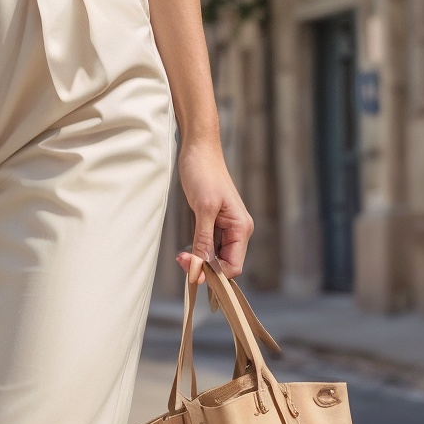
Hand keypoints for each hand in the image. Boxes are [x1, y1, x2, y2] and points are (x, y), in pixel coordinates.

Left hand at [176, 138, 250, 279]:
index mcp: (242, 228)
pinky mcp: (213, 222)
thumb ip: (204, 240)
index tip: (193, 271)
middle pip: (224, 264)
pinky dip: (197, 251)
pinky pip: (208, 246)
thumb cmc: (204, 173)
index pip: (233, 266)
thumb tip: (201, 268)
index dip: (214, 273)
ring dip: (199, 260)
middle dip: (205, 268)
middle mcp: (237, 230)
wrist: (198, 150)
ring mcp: (226, 227)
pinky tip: (185, 250)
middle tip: (182, 261)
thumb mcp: (203, 208)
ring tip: (181, 256)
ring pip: (215, 256)